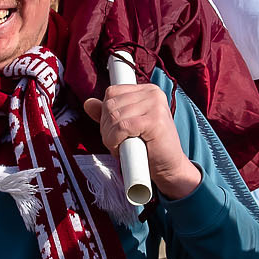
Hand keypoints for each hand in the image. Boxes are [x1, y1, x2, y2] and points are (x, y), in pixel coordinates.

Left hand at [83, 82, 199, 199]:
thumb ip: (109, 113)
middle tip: (115, 142)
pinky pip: (122, 127)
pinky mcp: (155, 120)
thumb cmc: (149, 147)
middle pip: (110, 104)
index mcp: (147, 90)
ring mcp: (155, 105)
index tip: (113, 131)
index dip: (105, 114)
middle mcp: (153, 93)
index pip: (112, 92)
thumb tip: (88, 103)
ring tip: (120, 147)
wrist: (169, 167)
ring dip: (110, 137)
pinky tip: (122, 149)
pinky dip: (116, 140)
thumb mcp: (127, 126)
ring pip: (114, 116)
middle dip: (106, 127)